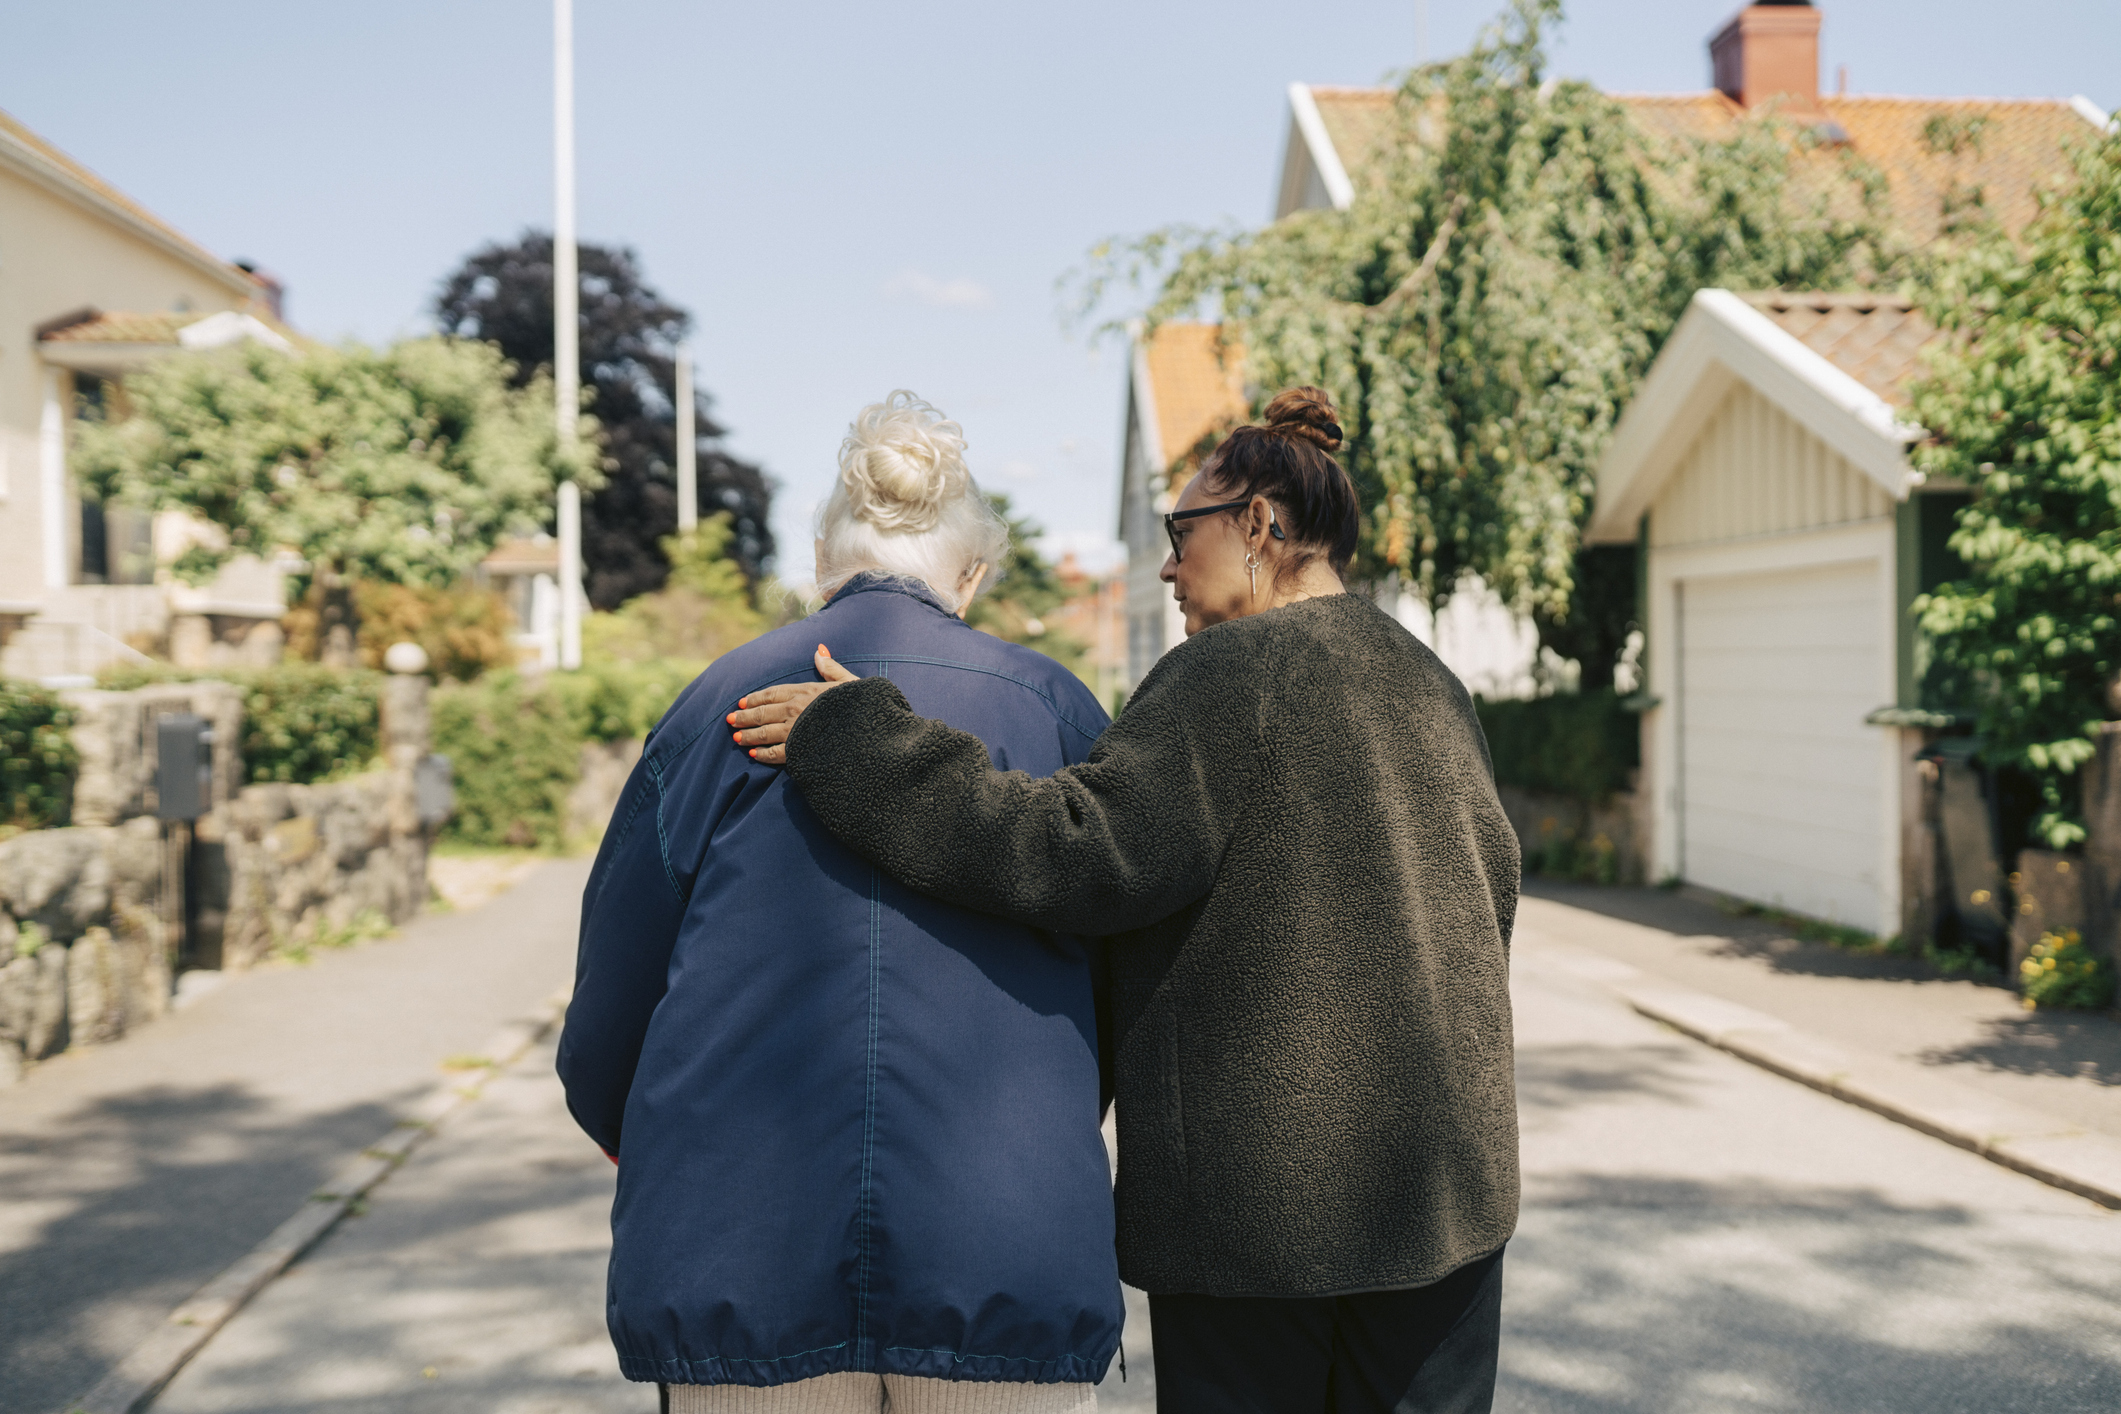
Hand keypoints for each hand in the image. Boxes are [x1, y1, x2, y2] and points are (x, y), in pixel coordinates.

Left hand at [728, 645, 859, 764]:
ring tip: (736, 738)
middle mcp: (796, 710)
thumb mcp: (849, 682)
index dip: (755, 698)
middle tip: (730, 721)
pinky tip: (754, 755)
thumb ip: (831, 669)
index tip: (742, 702)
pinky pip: (776, 753)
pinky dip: (763, 754)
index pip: (773, 693)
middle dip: (744, 717)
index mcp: (806, 692)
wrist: (868, 732)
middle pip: (763, 712)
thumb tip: (819, 651)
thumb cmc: (862, 707)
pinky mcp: (799, 751)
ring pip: (764, 733)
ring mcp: (795, 731)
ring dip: (748, 735)